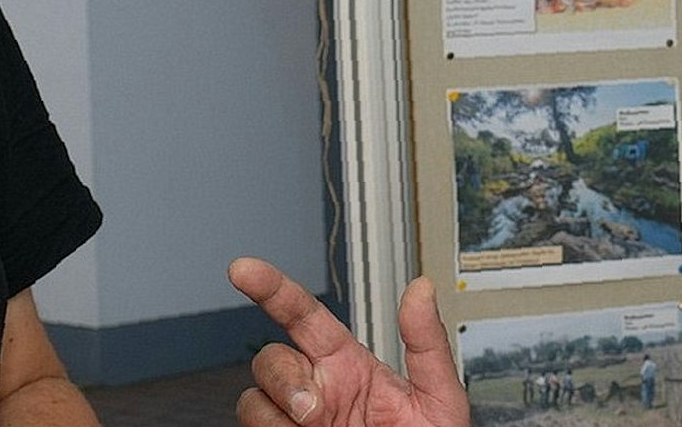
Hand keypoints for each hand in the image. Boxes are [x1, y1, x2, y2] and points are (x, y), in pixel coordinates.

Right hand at [229, 257, 471, 426]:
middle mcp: (316, 391)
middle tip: (312, 409)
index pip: (302, 315)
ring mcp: (296, 424)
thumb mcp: (439, 398)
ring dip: (275, 414)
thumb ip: (427, 344)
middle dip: (281, 377)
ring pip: (253, 401)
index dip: (270, 288)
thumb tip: (421, 290)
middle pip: (269, 359)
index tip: (242, 270)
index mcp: (348, 366)